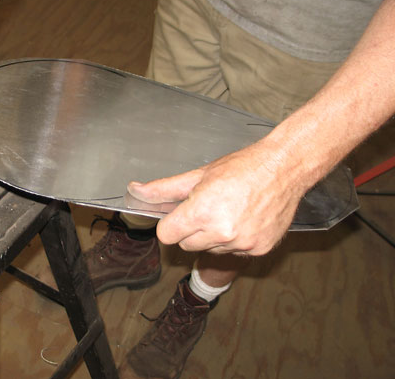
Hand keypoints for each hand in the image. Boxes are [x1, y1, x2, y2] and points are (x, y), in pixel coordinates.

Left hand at [127, 141, 305, 255]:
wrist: (284, 167)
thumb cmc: (242, 167)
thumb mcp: (198, 175)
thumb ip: (164, 189)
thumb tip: (135, 191)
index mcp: (202, 212)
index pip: (167, 235)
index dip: (171, 224)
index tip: (180, 215)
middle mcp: (221, 232)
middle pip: (187, 245)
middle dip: (191, 229)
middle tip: (208, 207)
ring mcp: (242, 244)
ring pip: (210, 249)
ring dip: (213, 236)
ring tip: (230, 211)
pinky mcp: (259, 250)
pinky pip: (234, 252)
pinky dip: (235, 240)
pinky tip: (245, 219)